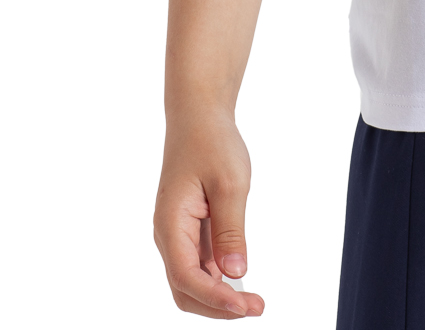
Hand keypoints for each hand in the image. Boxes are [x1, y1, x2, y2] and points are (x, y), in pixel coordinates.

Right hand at [153, 108, 264, 318]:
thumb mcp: (229, 184)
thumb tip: (235, 274)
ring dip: (218, 295)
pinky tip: (240, 279)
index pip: (187, 278)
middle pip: (185, 289)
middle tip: (256, 307)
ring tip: (253, 300)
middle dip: (217, 306)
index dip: (216, 299)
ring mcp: (177, 234)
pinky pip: (198, 264)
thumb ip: (231, 231)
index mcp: (170, 225)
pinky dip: (218, 279)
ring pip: (191, 281)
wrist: (198, 116)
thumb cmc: (212, 143)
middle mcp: (168, 235)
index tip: (246, 306)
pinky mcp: (188, 229)